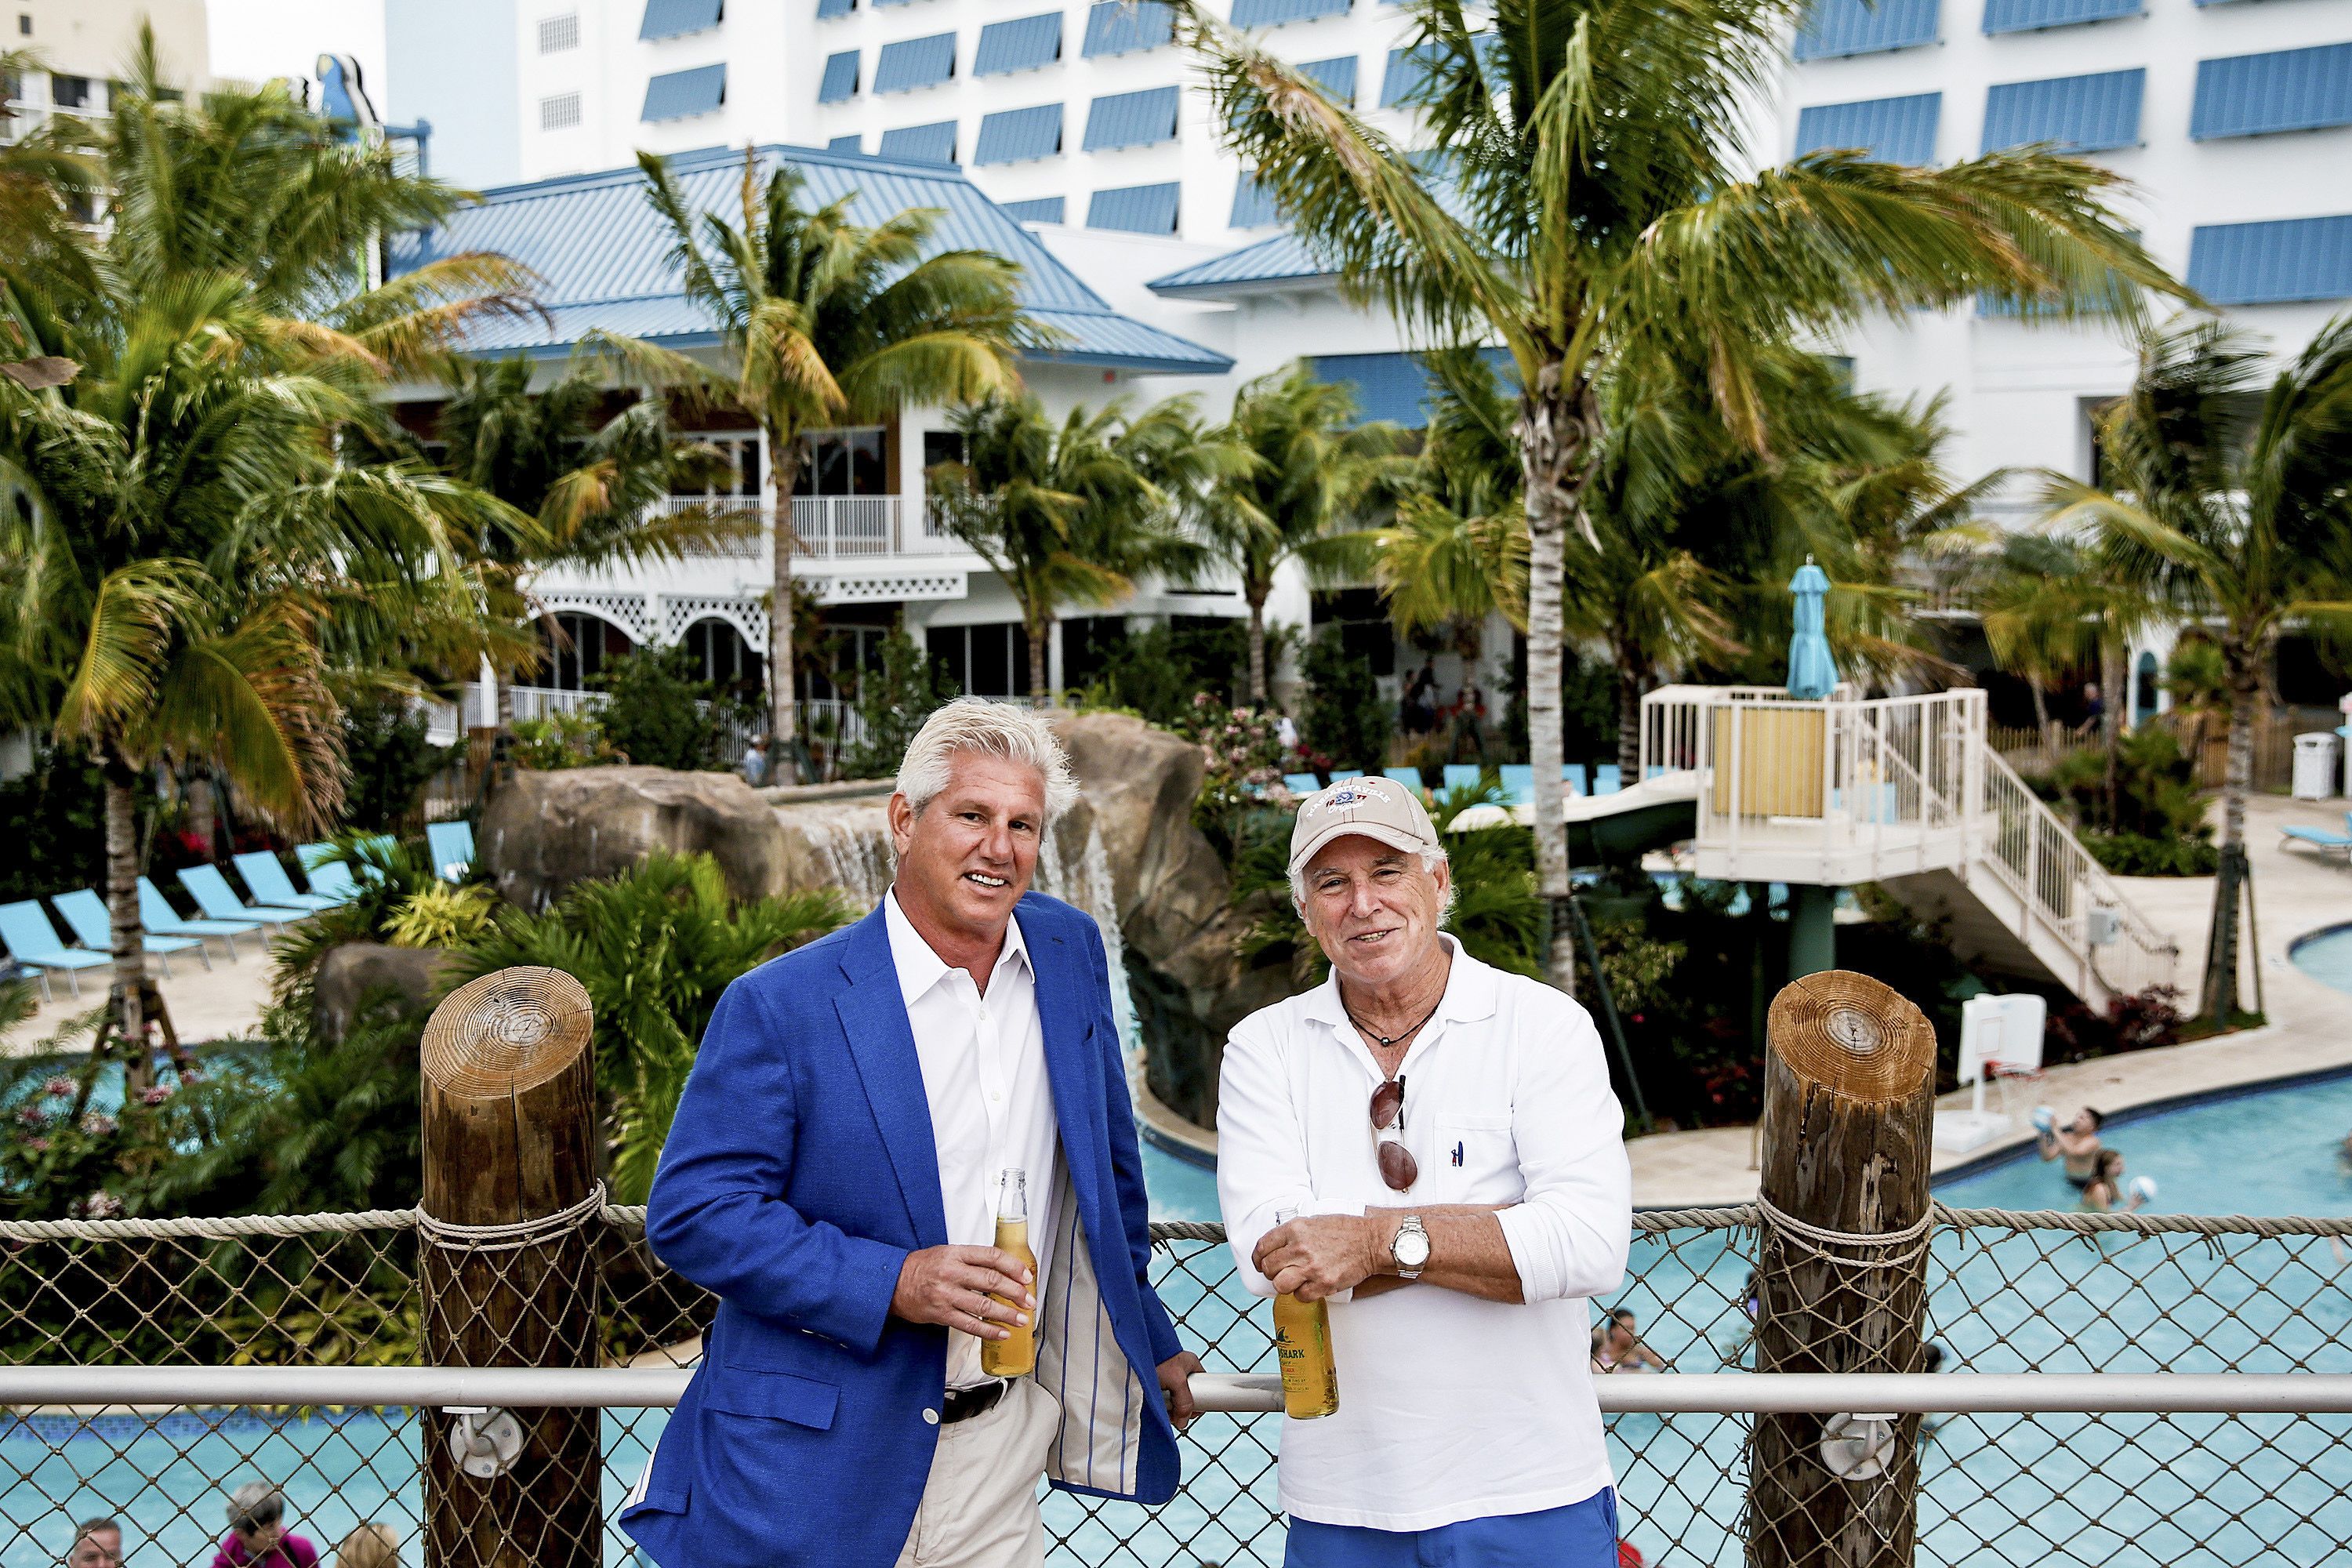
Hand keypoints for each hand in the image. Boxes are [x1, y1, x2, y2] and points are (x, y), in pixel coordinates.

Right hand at [891, 1245, 1034, 1338]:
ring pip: (983, 1305)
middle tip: (1029, 1301)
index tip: (1026, 1277)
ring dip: (1006, 1314)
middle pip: (991, 1280)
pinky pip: (970, 1324)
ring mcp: (946, 1294)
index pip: (991, 1256)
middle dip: (1015, 1292)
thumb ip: (971, 1259)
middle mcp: (952, 1272)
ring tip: (1021, 1320)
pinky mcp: (941, 1314)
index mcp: (955, 1253)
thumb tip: (1004, 1270)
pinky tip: (1002, 1333)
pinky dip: (988, 1330)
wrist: (892, 1283)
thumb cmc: (923, 1267)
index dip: (1012, 1266)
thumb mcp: (946, 1253)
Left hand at [1157, 1349, 1203, 1431]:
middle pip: (1187, 1395)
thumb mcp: (1177, 1381)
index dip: (1200, 1401)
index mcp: (1191, 1365)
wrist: (1135, 1351)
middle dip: (1181, 1408)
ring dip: (1170, 1407)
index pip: (1203, 1387)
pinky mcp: (1155, 1381)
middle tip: (1175, 1414)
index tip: (1193, 1413)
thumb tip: (1182, 1423)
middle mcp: (1180, 1370)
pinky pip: (1162, 1397)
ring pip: (1174, 1398)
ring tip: (1164, 1410)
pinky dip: (1160, 1403)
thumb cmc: (1159, 1358)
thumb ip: (1184, 1403)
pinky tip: (1156, 1407)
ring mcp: (1167, 1376)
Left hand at [1252, 1215, 1376, 1301]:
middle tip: (1281, 1272)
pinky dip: (1303, 1294)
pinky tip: (1311, 1286)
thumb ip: (1293, 1233)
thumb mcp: (1313, 1220)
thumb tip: (1277, 1247)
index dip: (1258, 1258)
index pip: (1262, 1247)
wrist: (1371, 1241)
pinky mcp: (1323, 1283)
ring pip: (1280, 1285)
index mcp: (1295, 1229)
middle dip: (1272, 1272)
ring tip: (1294, 1281)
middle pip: (1268, 1268)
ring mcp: (1311, 1267)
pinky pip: (1301, 1296)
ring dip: (1285, 1285)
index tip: (1260, 1263)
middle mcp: (1300, 1247)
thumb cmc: (1346, 1230)